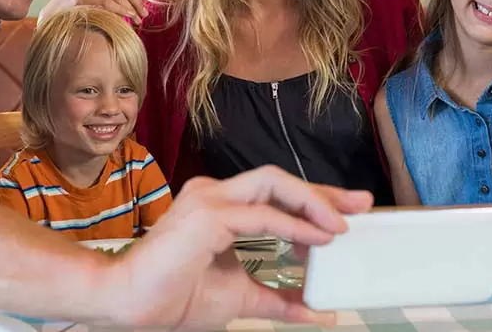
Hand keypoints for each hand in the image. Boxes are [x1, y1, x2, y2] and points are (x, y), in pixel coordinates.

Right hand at [102, 166, 373, 329]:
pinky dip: (294, 224)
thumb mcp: (242, 297)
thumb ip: (280, 300)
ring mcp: (210, 199)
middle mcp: (215, 194)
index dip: (316, 201)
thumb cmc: (173, 296)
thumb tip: (320, 312)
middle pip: (279, 180)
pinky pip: (261, 214)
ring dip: (312, 200)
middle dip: (324, 192)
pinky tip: (317, 238)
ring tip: (341, 225)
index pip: (277, 195)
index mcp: (221, 208)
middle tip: (361, 205)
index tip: (350, 214)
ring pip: (272, 183)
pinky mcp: (207, 213)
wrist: (129, 304)